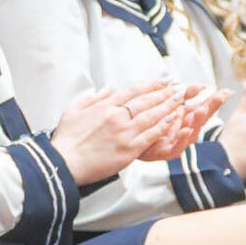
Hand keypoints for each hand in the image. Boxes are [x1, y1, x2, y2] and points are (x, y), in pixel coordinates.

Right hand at [50, 82, 198, 180]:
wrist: (65, 162)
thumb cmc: (66, 140)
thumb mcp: (73, 111)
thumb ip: (92, 98)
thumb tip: (107, 88)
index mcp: (104, 107)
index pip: (132, 91)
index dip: (150, 85)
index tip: (162, 82)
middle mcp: (117, 116)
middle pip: (146, 101)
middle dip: (164, 93)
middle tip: (178, 88)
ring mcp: (124, 133)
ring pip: (152, 116)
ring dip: (169, 107)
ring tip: (181, 100)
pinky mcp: (129, 149)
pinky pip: (151, 135)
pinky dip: (164, 126)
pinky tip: (174, 120)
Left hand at [139, 86, 226, 160]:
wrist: (128, 142)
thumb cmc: (148, 125)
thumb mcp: (166, 106)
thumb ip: (184, 96)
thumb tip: (198, 85)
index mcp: (183, 119)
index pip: (202, 108)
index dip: (214, 100)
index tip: (225, 91)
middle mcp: (182, 131)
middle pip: (200, 119)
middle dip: (210, 108)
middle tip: (218, 97)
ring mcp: (174, 142)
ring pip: (190, 132)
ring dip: (197, 120)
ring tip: (202, 109)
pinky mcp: (164, 152)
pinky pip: (175, 148)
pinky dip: (182, 139)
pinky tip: (186, 130)